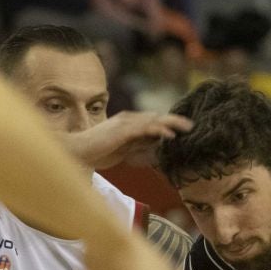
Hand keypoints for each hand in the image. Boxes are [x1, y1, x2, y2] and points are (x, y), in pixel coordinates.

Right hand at [69, 111, 190, 170]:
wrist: (79, 152)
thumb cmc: (98, 152)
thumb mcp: (124, 149)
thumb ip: (138, 145)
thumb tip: (155, 146)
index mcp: (129, 123)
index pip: (153, 120)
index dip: (169, 123)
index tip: (184, 128)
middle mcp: (128, 120)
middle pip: (156, 117)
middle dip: (175, 120)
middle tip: (192, 125)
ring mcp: (125, 124)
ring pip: (153, 120)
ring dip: (171, 122)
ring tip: (187, 127)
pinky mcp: (122, 131)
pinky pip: (144, 128)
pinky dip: (157, 129)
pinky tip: (169, 134)